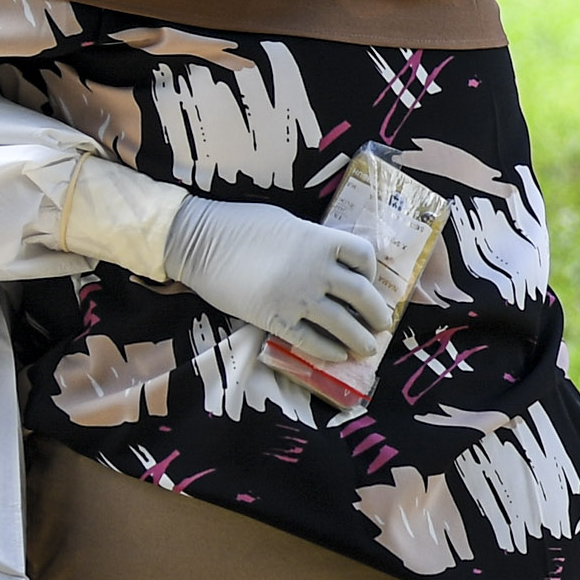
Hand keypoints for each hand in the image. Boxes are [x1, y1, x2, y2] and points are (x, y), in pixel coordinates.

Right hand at [159, 195, 398, 362]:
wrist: (199, 243)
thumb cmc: (239, 226)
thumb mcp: (287, 223)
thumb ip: (312, 241)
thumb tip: (331, 259)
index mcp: (319, 241)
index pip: (364, 255)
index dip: (371, 270)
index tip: (368, 280)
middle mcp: (316, 270)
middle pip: (361, 295)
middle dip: (376, 314)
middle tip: (381, 324)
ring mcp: (297, 297)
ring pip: (343, 324)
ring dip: (360, 339)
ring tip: (367, 348)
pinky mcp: (276, 319)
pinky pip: (311, 341)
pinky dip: (328, 350)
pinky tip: (336, 355)